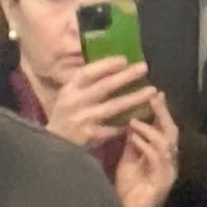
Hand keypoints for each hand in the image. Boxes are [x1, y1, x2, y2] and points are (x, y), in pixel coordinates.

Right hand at [42, 55, 159, 152]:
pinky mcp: (92, 136)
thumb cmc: (65, 116)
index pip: (88, 72)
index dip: (106, 65)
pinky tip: (142, 116)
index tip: (124, 59)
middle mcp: (76, 102)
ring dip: (135, 98)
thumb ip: (86, 85)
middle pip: (105, 86)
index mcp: (69, 89)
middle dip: (126, 76)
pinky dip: (128, 122)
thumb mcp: (69, 96)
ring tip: (151, 91)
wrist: (55, 146)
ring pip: (114, 106)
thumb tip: (111, 67)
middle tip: (144, 67)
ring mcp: (84, 119)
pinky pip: (115, 127)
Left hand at [111, 90, 179, 206]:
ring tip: (134, 120)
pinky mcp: (162, 183)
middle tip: (153, 97)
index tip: (154, 93)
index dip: (161, 111)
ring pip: (166, 144)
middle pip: (170, 132)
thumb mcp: (129, 159)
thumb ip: (132, 141)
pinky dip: (146, 147)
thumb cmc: (129, 189)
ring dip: (149, 130)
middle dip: (162, 114)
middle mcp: (169, 161)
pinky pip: (157, 160)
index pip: (164, 128)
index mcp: (161, 154)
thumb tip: (131, 119)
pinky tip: (134, 139)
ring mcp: (167, 172)